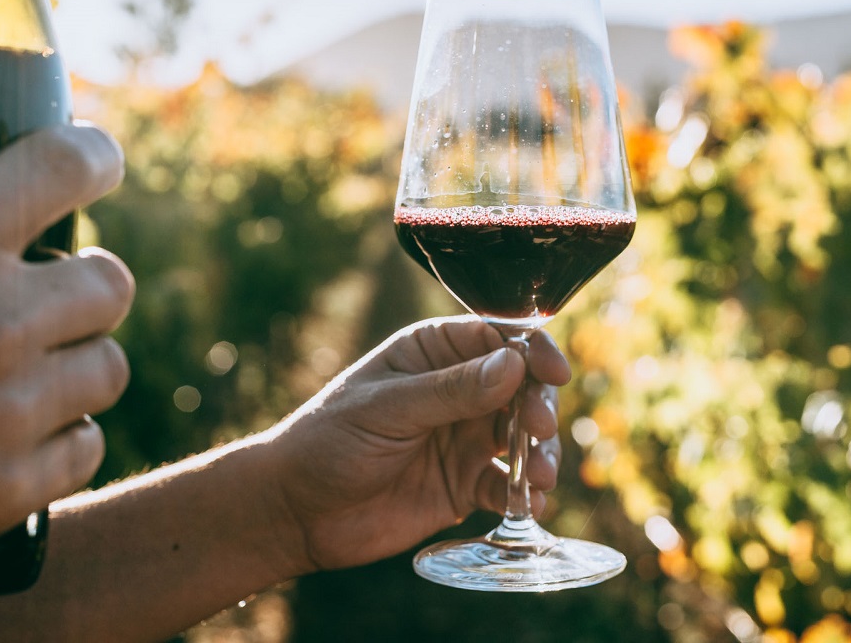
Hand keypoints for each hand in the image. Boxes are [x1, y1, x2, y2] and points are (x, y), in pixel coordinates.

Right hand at [0, 123, 134, 570]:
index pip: (64, 167)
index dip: (92, 158)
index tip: (96, 164)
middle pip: (111, 283)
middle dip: (82, 289)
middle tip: (43, 302)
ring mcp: (10, 411)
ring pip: (108, 367)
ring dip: (73, 367)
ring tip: (18, 375)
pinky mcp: (10, 488)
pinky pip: (87, 445)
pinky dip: (58, 442)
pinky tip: (10, 439)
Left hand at [265, 317, 569, 572]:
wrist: (294, 512)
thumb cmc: (328, 440)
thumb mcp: (388, 409)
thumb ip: (452, 390)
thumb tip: (515, 364)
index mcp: (434, 352)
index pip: (498, 338)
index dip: (534, 351)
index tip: (555, 372)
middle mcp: (458, 390)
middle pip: (523, 387)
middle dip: (539, 407)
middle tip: (536, 430)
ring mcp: (464, 438)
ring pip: (523, 437)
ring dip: (541, 454)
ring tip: (540, 477)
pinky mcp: (465, 485)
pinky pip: (507, 486)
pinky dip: (524, 495)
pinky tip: (529, 506)